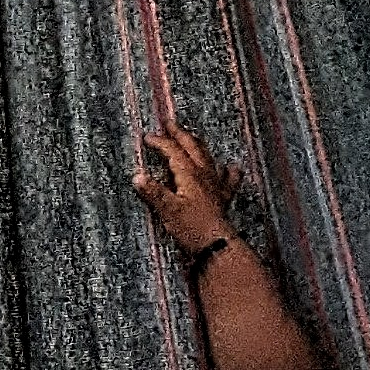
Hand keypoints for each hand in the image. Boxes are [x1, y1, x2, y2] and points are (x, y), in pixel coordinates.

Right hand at [135, 122, 244, 254]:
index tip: (147, 137)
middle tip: (170, 123)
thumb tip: (137, 175)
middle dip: (180, 134)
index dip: (160, 142)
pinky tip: (232, 166)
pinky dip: (230, 171)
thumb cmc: (191, 228)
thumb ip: (153, 191)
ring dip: (198, 145)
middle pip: (192, 147)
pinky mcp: (222, 198)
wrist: (217, 246)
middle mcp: (203, 175)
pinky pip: (229, 180)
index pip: (172, 151)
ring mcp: (215, 185)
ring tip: (193, 137)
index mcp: (189, 174)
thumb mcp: (167, 209)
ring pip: (208, 158)